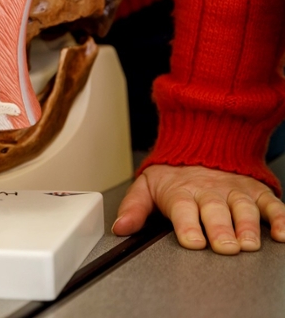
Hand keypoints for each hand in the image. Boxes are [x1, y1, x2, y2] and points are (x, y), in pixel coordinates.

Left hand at [113, 164, 284, 253]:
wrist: (201, 142)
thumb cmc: (175, 173)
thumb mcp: (147, 185)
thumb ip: (134, 207)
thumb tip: (120, 228)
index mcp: (181, 191)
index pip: (182, 208)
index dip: (187, 225)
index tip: (192, 241)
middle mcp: (209, 191)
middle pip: (215, 210)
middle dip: (219, 228)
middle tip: (224, 246)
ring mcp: (234, 190)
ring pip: (243, 207)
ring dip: (247, 225)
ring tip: (247, 243)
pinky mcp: (256, 192)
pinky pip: (272, 205)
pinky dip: (279, 218)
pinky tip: (281, 233)